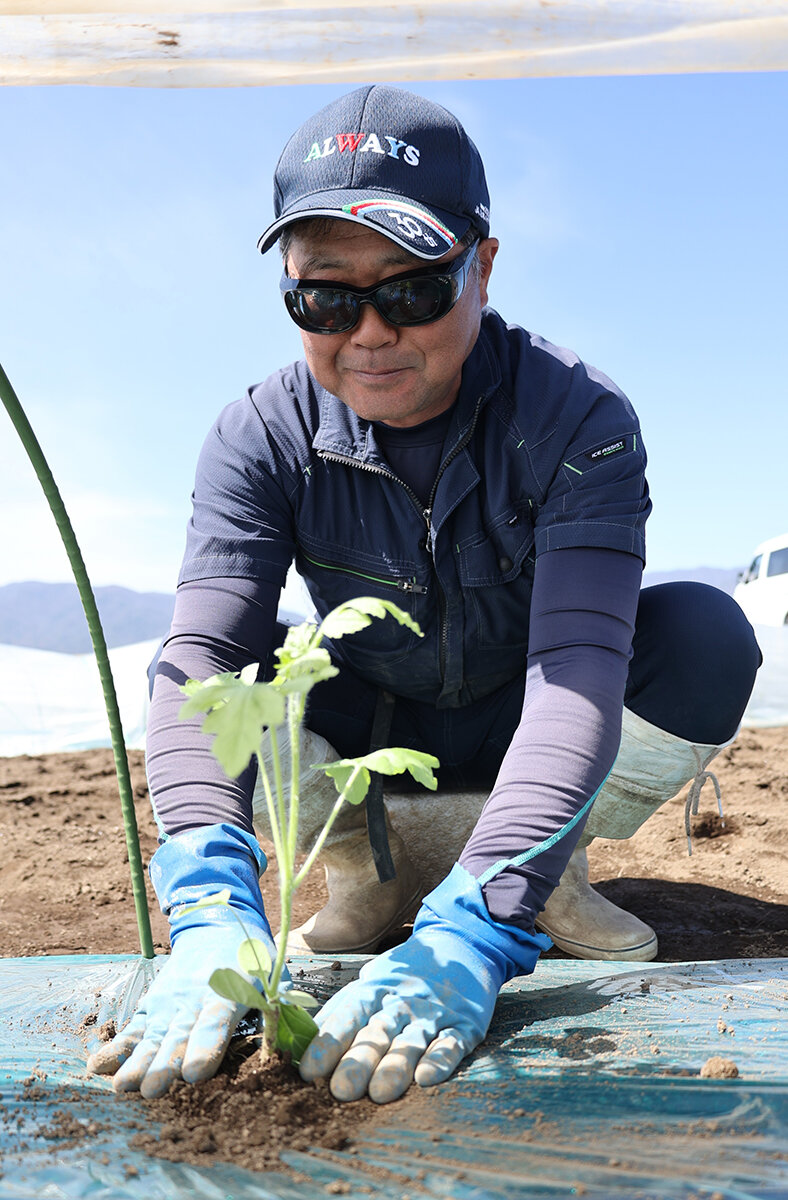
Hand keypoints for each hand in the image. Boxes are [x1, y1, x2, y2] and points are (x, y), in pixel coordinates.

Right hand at [87, 823, 276, 1097]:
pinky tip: (98, 1067)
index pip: (216, 1022)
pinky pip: (133, 1027)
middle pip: (178, 1034)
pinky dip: (117, 1047)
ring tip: (124, 1087)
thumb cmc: (251, 957)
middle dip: (165, 1063)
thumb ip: (276, 1008)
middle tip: (153, 1089)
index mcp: (229, 992)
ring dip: (138, 1062)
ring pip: (152, 1035)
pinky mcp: (152, 1005)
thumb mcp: (272, 975)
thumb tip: (286, 1044)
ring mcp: (169, 1002)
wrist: (216, 922)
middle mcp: (194, 998)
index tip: (195, 1071)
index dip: (205, 1046)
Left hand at [299, 863, 549, 1103]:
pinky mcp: (464, 1023)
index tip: (308, 1071)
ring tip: (380, 1093)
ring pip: (411, 1041)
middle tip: (341, 1090)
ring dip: (395, 1067)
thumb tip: (300, 1038)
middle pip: (377, 1033)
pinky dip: (440, 1060)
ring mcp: (433, 1013)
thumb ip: (341, 1010)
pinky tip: (427, 1077)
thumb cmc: (407, 972)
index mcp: (374, 990)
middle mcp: (401, 1002)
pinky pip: (451, 1043)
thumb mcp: (371, 981)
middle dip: (358, 1062)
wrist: (462, 940)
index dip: (327, 1043)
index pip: (347, 1016)